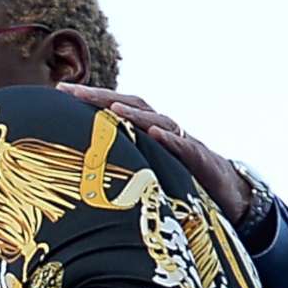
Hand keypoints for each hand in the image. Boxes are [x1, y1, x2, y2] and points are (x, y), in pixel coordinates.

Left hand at [49, 84, 250, 223]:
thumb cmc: (181, 187)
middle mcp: (162, 131)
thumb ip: (121, 172)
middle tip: (73, 93)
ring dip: (134, 114)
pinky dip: (170, 139)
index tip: (58, 91)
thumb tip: (79, 182)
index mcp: (146, 134)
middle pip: (130, 105)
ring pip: (156, 120)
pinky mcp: (201, 160)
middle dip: (101, 97)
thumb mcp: (146, 178)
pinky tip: (155, 134)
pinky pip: (185, 146)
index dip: (89, 100)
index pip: (115, 110)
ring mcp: (182, 142)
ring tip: (111, 108)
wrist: (228, 196)